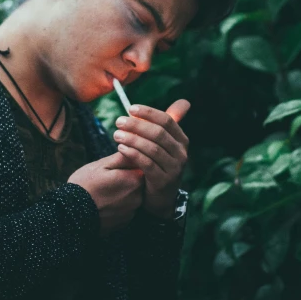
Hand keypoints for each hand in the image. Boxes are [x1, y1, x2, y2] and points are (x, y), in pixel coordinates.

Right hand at [67, 152, 143, 235]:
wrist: (71, 214)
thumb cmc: (85, 185)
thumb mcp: (101, 165)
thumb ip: (122, 157)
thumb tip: (134, 149)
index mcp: (134, 180)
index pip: (141, 167)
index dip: (128, 165)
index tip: (115, 168)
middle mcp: (138, 197)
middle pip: (138, 183)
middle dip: (126, 179)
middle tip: (107, 179)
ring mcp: (131, 212)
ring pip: (132, 197)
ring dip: (122, 193)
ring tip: (104, 192)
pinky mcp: (124, 222)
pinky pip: (125, 209)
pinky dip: (118, 206)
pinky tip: (104, 203)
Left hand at [113, 99, 189, 218]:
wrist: (160, 197)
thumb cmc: (159, 164)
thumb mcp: (165, 144)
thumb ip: (167, 124)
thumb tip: (184, 102)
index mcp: (182, 140)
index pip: (167, 120)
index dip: (148, 113)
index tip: (130, 108)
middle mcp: (181, 153)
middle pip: (158, 133)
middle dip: (136, 125)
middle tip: (119, 121)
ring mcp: (174, 168)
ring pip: (151, 148)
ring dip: (132, 139)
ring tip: (116, 134)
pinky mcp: (163, 181)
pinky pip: (146, 163)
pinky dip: (132, 154)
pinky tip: (120, 148)